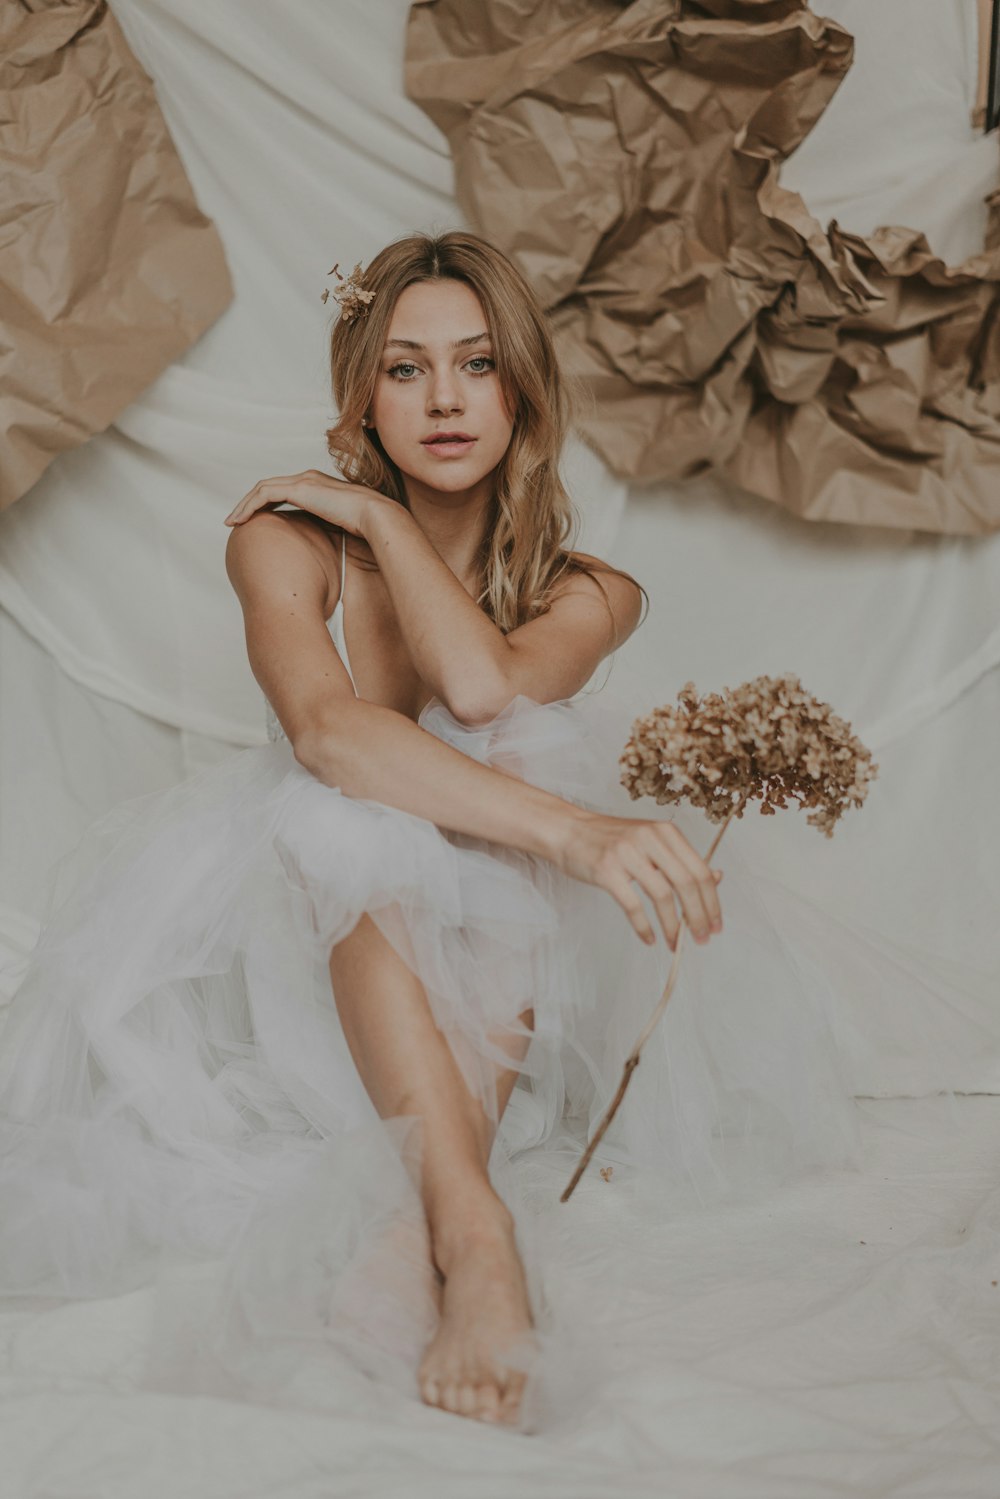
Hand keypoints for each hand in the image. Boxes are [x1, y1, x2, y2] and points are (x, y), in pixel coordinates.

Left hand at [223, 469, 390, 537]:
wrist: (375, 515)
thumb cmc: (365, 526)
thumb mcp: (339, 527)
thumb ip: (325, 530)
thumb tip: (318, 549)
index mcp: (317, 485)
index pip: (282, 489)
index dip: (265, 504)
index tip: (254, 520)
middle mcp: (307, 478)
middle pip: (268, 486)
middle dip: (249, 503)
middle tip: (235, 520)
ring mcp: (303, 481)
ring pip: (262, 488)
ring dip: (244, 504)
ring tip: (233, 522)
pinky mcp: (300, 489)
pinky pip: (265, 494)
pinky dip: (250, 506)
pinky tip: (241, 520)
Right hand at [550, 811, 723, 949]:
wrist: (568, 831)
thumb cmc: (611, 840)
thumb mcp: (651, 842)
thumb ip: (681, 859)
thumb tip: (718, 878)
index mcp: (665, 831)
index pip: (699, 869)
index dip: (712, 901)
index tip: (716, 924)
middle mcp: (649, 838)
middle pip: (686, 883)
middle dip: (698, 916)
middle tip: (702, 938)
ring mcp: (626, 853)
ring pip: (662, 896)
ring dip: (673, 926)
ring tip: (675, 943)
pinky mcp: (606, 870)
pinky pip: (632, 905)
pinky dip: (644, 926)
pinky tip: (650, 938)